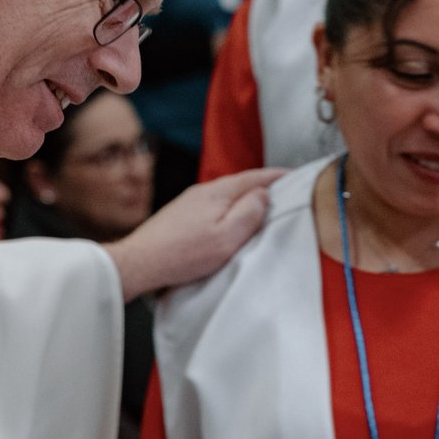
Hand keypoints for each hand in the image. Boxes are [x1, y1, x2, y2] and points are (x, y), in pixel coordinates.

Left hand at [106, 167, 284, 299]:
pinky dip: (229, 211)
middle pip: (241, 183)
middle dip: (264, 187)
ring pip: (226, 196)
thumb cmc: (183, 255)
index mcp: (218, 192)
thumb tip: (263, 194)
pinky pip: (213, 207)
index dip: (279, 176)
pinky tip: (230, 224)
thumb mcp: (227, 237)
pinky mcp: (180, 216)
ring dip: (245, 200)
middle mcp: (203, 191)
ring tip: (263, 210)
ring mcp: (189, 202)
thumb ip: (249, 213)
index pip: (256, 176)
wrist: (140, 263)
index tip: (298, 176)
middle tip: (287, 193)